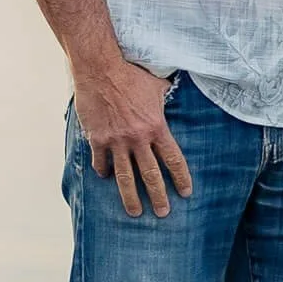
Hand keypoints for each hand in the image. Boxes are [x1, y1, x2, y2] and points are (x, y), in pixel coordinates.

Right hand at [73, 58, 192, 218]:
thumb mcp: (157, 84)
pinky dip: (103, 171)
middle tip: (163, 213)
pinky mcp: (97, 138)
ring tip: (135, 213)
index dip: (180, 178)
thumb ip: (167, 96)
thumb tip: (177, 93)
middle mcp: (138, 138)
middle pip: (150, 175)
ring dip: (130, 197)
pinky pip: (101, 161)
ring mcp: (116, 141)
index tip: (185, 193)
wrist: (100, 68)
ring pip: (125, 176)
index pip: (173, 159)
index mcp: (156, 127)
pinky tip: (105, 177)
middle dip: (158, 197)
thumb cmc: (131, 74)